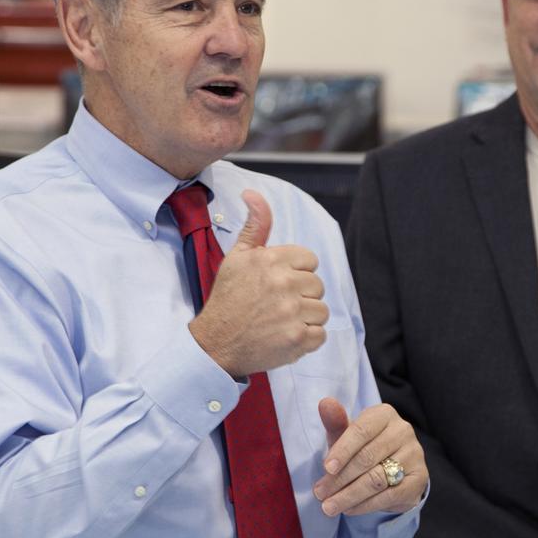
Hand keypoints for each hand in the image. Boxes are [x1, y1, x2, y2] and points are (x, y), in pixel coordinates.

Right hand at [189, 189, 328, 374]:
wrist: (215, 343)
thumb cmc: (228, 299)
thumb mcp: (237, 257)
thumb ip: (255, 226)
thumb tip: (253, 193)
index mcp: (272, 259)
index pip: (310, 260)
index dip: (296, 272)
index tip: (278, 284)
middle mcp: (284, 283)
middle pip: (318, 285)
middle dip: (302, 295)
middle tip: (277, 305)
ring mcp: (292, 312)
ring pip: (322, 310)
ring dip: (306, 318)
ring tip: (282, 321)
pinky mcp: (297, 339)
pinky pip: (320, 335)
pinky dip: (307, 339)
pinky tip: (285, 336)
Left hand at [313, 398, 427, 515]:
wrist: (392, 468)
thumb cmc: (362, 447)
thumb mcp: (346, 435)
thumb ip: (336, 422)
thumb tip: (325, 402)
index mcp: (384, 414)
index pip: (361, 431)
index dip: (342, 450)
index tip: (326, 468)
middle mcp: (403, 431)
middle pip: (367, 457)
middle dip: (340, 478)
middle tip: (320, 494)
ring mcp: (414, 454)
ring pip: (377, 478)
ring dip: (349, 495)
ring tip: (329, 507)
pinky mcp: (419, 478)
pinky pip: (390, 495)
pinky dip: (366, 505)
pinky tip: (349, 510)